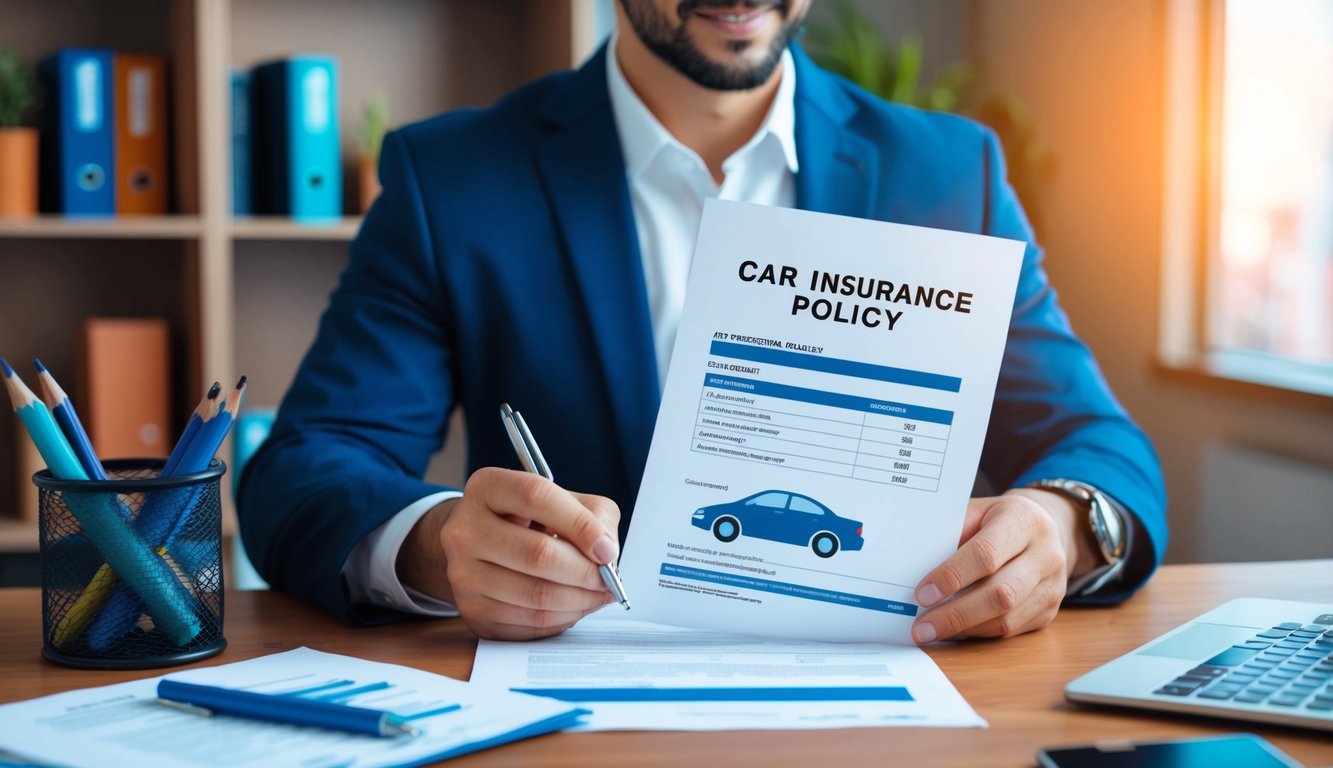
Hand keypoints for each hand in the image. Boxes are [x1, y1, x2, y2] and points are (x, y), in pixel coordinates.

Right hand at [397, 467, 620, 639]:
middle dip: (586, 572)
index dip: (579, 524)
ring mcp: (463, 574)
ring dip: (580, 600)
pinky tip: (573, 607)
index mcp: (488, 488)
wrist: (478, 547)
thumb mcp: (562, 499)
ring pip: (537, 596)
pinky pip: (529, 623)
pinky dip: (562, 619)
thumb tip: (606, 552)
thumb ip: (593, 515)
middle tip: (609, 580)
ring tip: (597, 594)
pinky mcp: (472, 611)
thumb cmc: (529, 520)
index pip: (536, 497)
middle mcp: (465, 530)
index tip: (607, 549)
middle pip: (538, 554)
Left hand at [910, 489, 1097, 642]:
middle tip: (921, 627)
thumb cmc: (997, 520)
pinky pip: (1012, 629)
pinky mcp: (1050, 610)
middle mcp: (1046, 554)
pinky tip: (955, 631)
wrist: (1045, 529)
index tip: (922, 594)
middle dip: (955, 614)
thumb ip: (950, 533)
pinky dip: (979, 633)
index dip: (952, 576)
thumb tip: (913, 568)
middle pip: (1000, 593)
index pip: (986, 553)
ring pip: (1007, 618)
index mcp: (1023, 520)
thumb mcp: (976, 512)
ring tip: (931, 631)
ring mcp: (1053, 585)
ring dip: (964, 629)